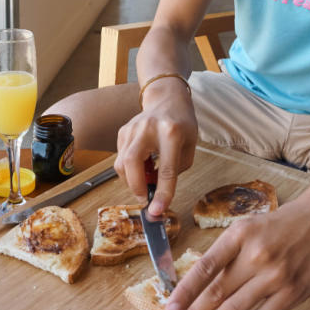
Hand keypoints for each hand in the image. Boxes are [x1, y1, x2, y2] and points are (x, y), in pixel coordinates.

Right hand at [115, 77, 197, 216]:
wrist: (167, 99)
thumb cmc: (182, 124)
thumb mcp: (189, 147)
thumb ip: (175, 171)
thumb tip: (157, 194)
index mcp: (171, 132)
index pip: (166, 169)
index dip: (162, 193)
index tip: (157, 211)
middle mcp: (147, 128)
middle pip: (131, 163)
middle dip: (136, 187)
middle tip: (145, 198)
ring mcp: (131, 128)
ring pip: (121, 164)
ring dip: (132, 179)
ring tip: (148, 176)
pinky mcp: (122, 132)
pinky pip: (120, 158)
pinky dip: (130, 169)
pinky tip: (143, 164)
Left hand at [166, 171, 309, 309]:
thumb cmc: (288, 222)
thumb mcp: (252, 227)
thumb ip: (231, 253)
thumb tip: (206, 283)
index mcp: (240, 234)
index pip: (205, 267)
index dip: (184, 291)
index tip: (169, 306)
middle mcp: (255, 255)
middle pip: (217, 292)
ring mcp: (275, 275)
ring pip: (237, 309)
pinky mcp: (294, 291)